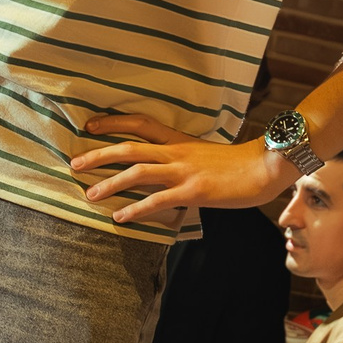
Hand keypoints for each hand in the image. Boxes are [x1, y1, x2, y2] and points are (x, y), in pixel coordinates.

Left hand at [69, 112, 280, 223]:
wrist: (267, 167)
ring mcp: (185, 171)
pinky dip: (136, 210)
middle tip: (75, 164)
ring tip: (89, 195)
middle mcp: (177, 152)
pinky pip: (159, 200)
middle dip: (99, 155)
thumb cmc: (239, 165)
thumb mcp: (205, 155)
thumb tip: (165, 169)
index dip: (113, 123)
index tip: (89, 127)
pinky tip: (120, 218)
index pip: (140, 124)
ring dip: (110, 183)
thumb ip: (183, 159)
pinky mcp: (194, 191)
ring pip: (138, 172)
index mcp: (179, 141)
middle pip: (129, 147)